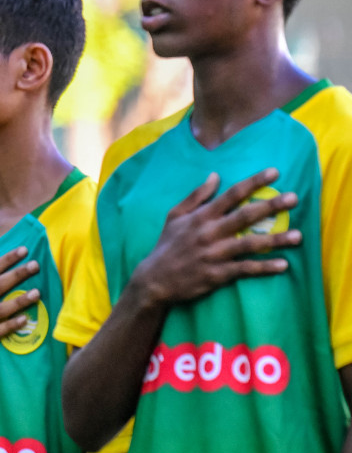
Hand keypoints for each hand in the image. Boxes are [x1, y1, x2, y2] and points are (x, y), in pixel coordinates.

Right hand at [132, 169, 299, 308]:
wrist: (154, 280)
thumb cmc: (167, 246)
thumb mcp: (175, 216)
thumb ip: (196, 196)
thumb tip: (215, 175)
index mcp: (201, 217)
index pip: (231, 195)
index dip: (254, 182)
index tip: (275, 172)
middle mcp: (210, 233)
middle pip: (245, 216)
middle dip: (271, 206)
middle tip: (294, 198)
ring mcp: (215, 254)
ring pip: (250, 244)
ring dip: (276, 240)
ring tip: (298, 236)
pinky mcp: (217, 274)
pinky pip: (245, 269)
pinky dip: (264, 268)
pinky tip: (283, 265)